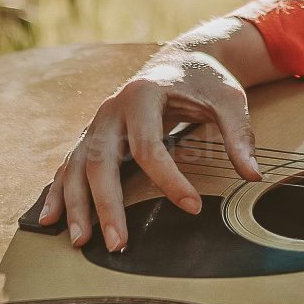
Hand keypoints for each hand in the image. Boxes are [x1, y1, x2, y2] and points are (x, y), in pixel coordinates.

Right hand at [33, 45, 261, 253]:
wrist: (182, 59)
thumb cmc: (204, 81)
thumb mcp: (229, 100)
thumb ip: (239, 135)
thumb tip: (252, 176)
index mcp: (143, 94)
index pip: (149, 145)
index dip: (168, 179)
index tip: (193, 207)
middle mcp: (111, 108)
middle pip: (100, 160)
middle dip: (107, 204)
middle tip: (118, 244)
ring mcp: (97, 123)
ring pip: (77, 166)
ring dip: (76, 204)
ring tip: (80, 241)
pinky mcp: (93, 135)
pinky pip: (68, 165)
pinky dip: (58, 192)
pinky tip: (50, 219)